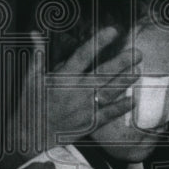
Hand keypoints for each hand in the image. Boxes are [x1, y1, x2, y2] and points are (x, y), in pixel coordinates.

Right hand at [7, 28, 137, 161]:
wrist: (30, 137)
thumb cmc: (31, 105)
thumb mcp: (30, 78)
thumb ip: (38, 55)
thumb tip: (35, 33)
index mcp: (62, 78)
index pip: (83, 55)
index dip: (99, 42)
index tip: (113, 31)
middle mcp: (76, 91)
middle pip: (103, 73)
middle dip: (122, 62)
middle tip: (137, 52)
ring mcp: (84, 108)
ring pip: (109, 92)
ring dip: (125, 81)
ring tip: (138, 70)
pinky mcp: (89, 123)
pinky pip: (108, 114)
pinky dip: (121, 108)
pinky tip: (133, 100)